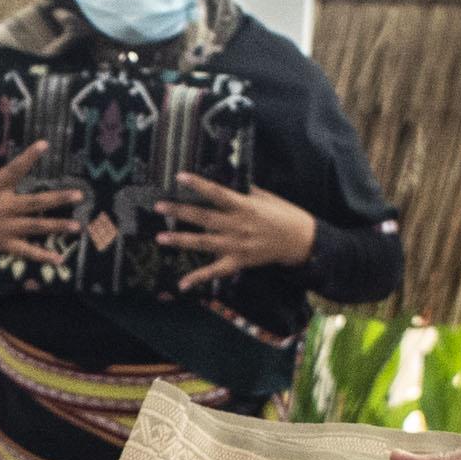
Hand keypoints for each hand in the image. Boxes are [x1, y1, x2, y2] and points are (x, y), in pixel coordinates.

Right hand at [0, 141, 85, 260]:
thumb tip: (6, 158)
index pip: (14, 170)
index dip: (29, 157)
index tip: (45, 144)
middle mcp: (1, 208)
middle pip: (34, 202)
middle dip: (57, 199)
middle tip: (78, 195)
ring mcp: (4, 228)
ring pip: (35, 227)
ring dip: (57, 226)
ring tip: (77, 226)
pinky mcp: (3, 245)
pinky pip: (25, 252)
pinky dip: (42, 256)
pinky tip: (59, 259)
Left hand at [158, 175, 317, 286]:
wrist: (300, 241)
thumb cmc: (284, 214)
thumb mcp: (265, 197)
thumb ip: (244, 190)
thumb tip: (225, 178)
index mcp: (244, 206)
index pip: (217, 193)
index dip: (198, 184)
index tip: (180, 176)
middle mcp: (237, 226)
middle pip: (204, 218)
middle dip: (180, 211)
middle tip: (159, 206)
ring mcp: (236, 246)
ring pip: (204, 243)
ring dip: (181, 240)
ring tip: (161, 237)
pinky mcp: (238, 262)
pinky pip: (216, 271)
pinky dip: (199, 278)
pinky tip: (182, 283)